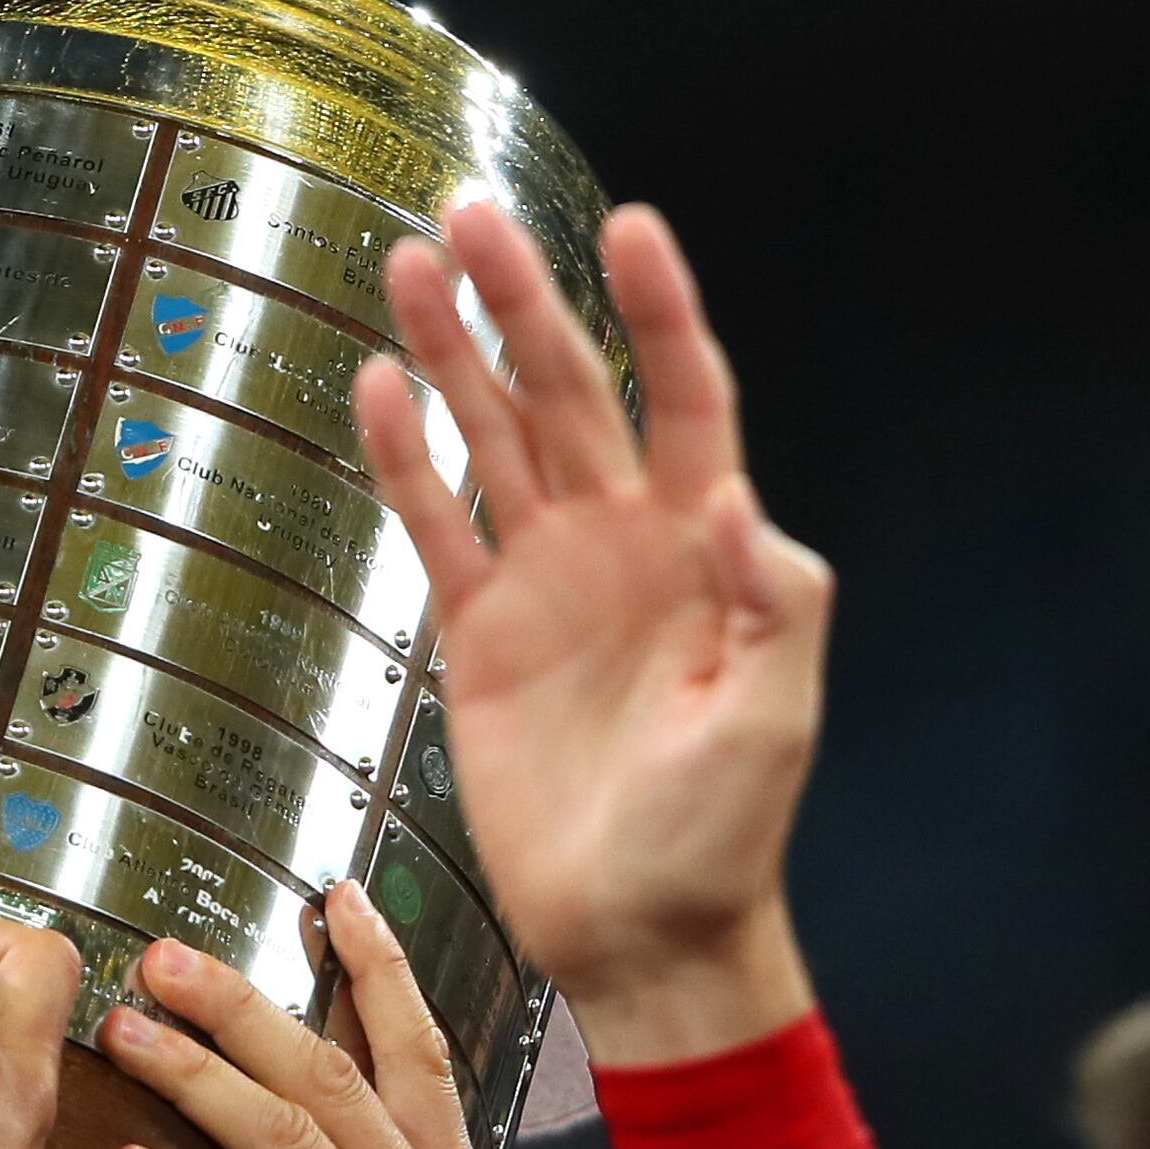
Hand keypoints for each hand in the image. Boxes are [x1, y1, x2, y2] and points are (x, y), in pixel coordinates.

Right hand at [356, 199, 830, 1064]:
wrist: (642, 935)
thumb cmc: (724, 834)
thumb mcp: (774, 720)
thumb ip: (774, 606)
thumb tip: (746, 502)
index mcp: (705, 547)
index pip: (685, 400)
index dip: (660, 314)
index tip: (632, 226)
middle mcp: (622, 541)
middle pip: (568, 391)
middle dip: (523, 300)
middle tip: (470, 213)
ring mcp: (546, 580)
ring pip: (490, 438)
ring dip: (451, 353)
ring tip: (406, 264)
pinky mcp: (479, 634)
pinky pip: (436, 528)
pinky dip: (404, 460)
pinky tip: (374, 388)